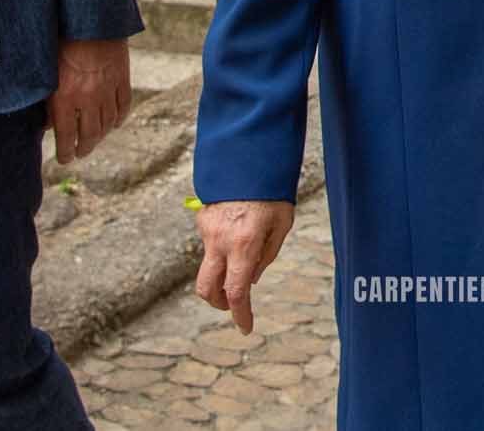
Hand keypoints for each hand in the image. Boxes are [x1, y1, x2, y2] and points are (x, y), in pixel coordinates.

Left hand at [46, 37, 131, 164]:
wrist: (91, 18)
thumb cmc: (61, 41)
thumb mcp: (46, 72)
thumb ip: (47, 100)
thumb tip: (48, 124)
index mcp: (65, 98)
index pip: (66, 136)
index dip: (65, 152)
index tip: (64, 159)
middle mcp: (88, 98)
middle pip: (90, 134)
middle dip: (84, 148)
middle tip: (80, 153)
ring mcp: (108, 89)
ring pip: (108, 123)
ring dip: (101, 136)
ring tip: (95, 141)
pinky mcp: (122, 78)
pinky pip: (123, 105)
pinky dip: (120, 118)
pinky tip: (115, 123)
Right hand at [195, 199, 294, 332]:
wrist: (249, 155)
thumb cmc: (273, 191)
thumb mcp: (281, 224)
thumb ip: (266, 255)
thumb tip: (251, 279)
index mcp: (243, 244)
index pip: (236, 293)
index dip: (240, 315)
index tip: (246, 328)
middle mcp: (220, 240)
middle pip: (206, 288)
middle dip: (217, 303)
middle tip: (234, 304)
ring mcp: (206, 229)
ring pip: (208, 265)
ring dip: (222, 272)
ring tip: (246, 251)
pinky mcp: (201, 218)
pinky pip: (210, 242)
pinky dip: (222, 246)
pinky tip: (239, 226)